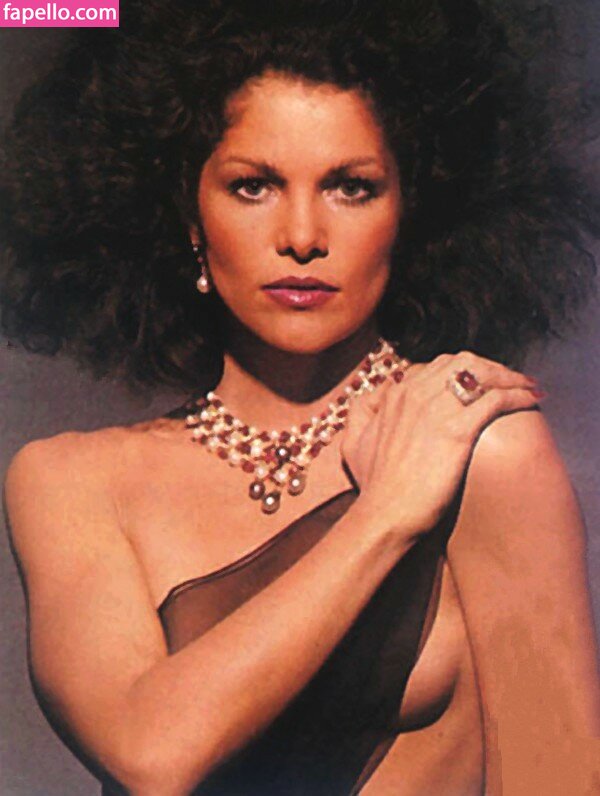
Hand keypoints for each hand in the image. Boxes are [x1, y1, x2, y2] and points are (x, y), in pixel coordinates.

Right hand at [341, 352, 541, 540]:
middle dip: (491, 366)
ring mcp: (436, 409)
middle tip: (509, 380)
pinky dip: (519, 394)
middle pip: (464, 361)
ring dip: (510, 376)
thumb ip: (361, 412)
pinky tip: (533, 399)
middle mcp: (416, 393)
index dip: (464, 370)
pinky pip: (496, 399)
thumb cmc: (374, 485)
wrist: (385, 513)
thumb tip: (375, 395)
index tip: (480, 382)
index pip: (438, 365)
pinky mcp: (457, 430)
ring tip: (527, 385)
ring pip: (483, 374)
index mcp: (397, 393)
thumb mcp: (353, 442)